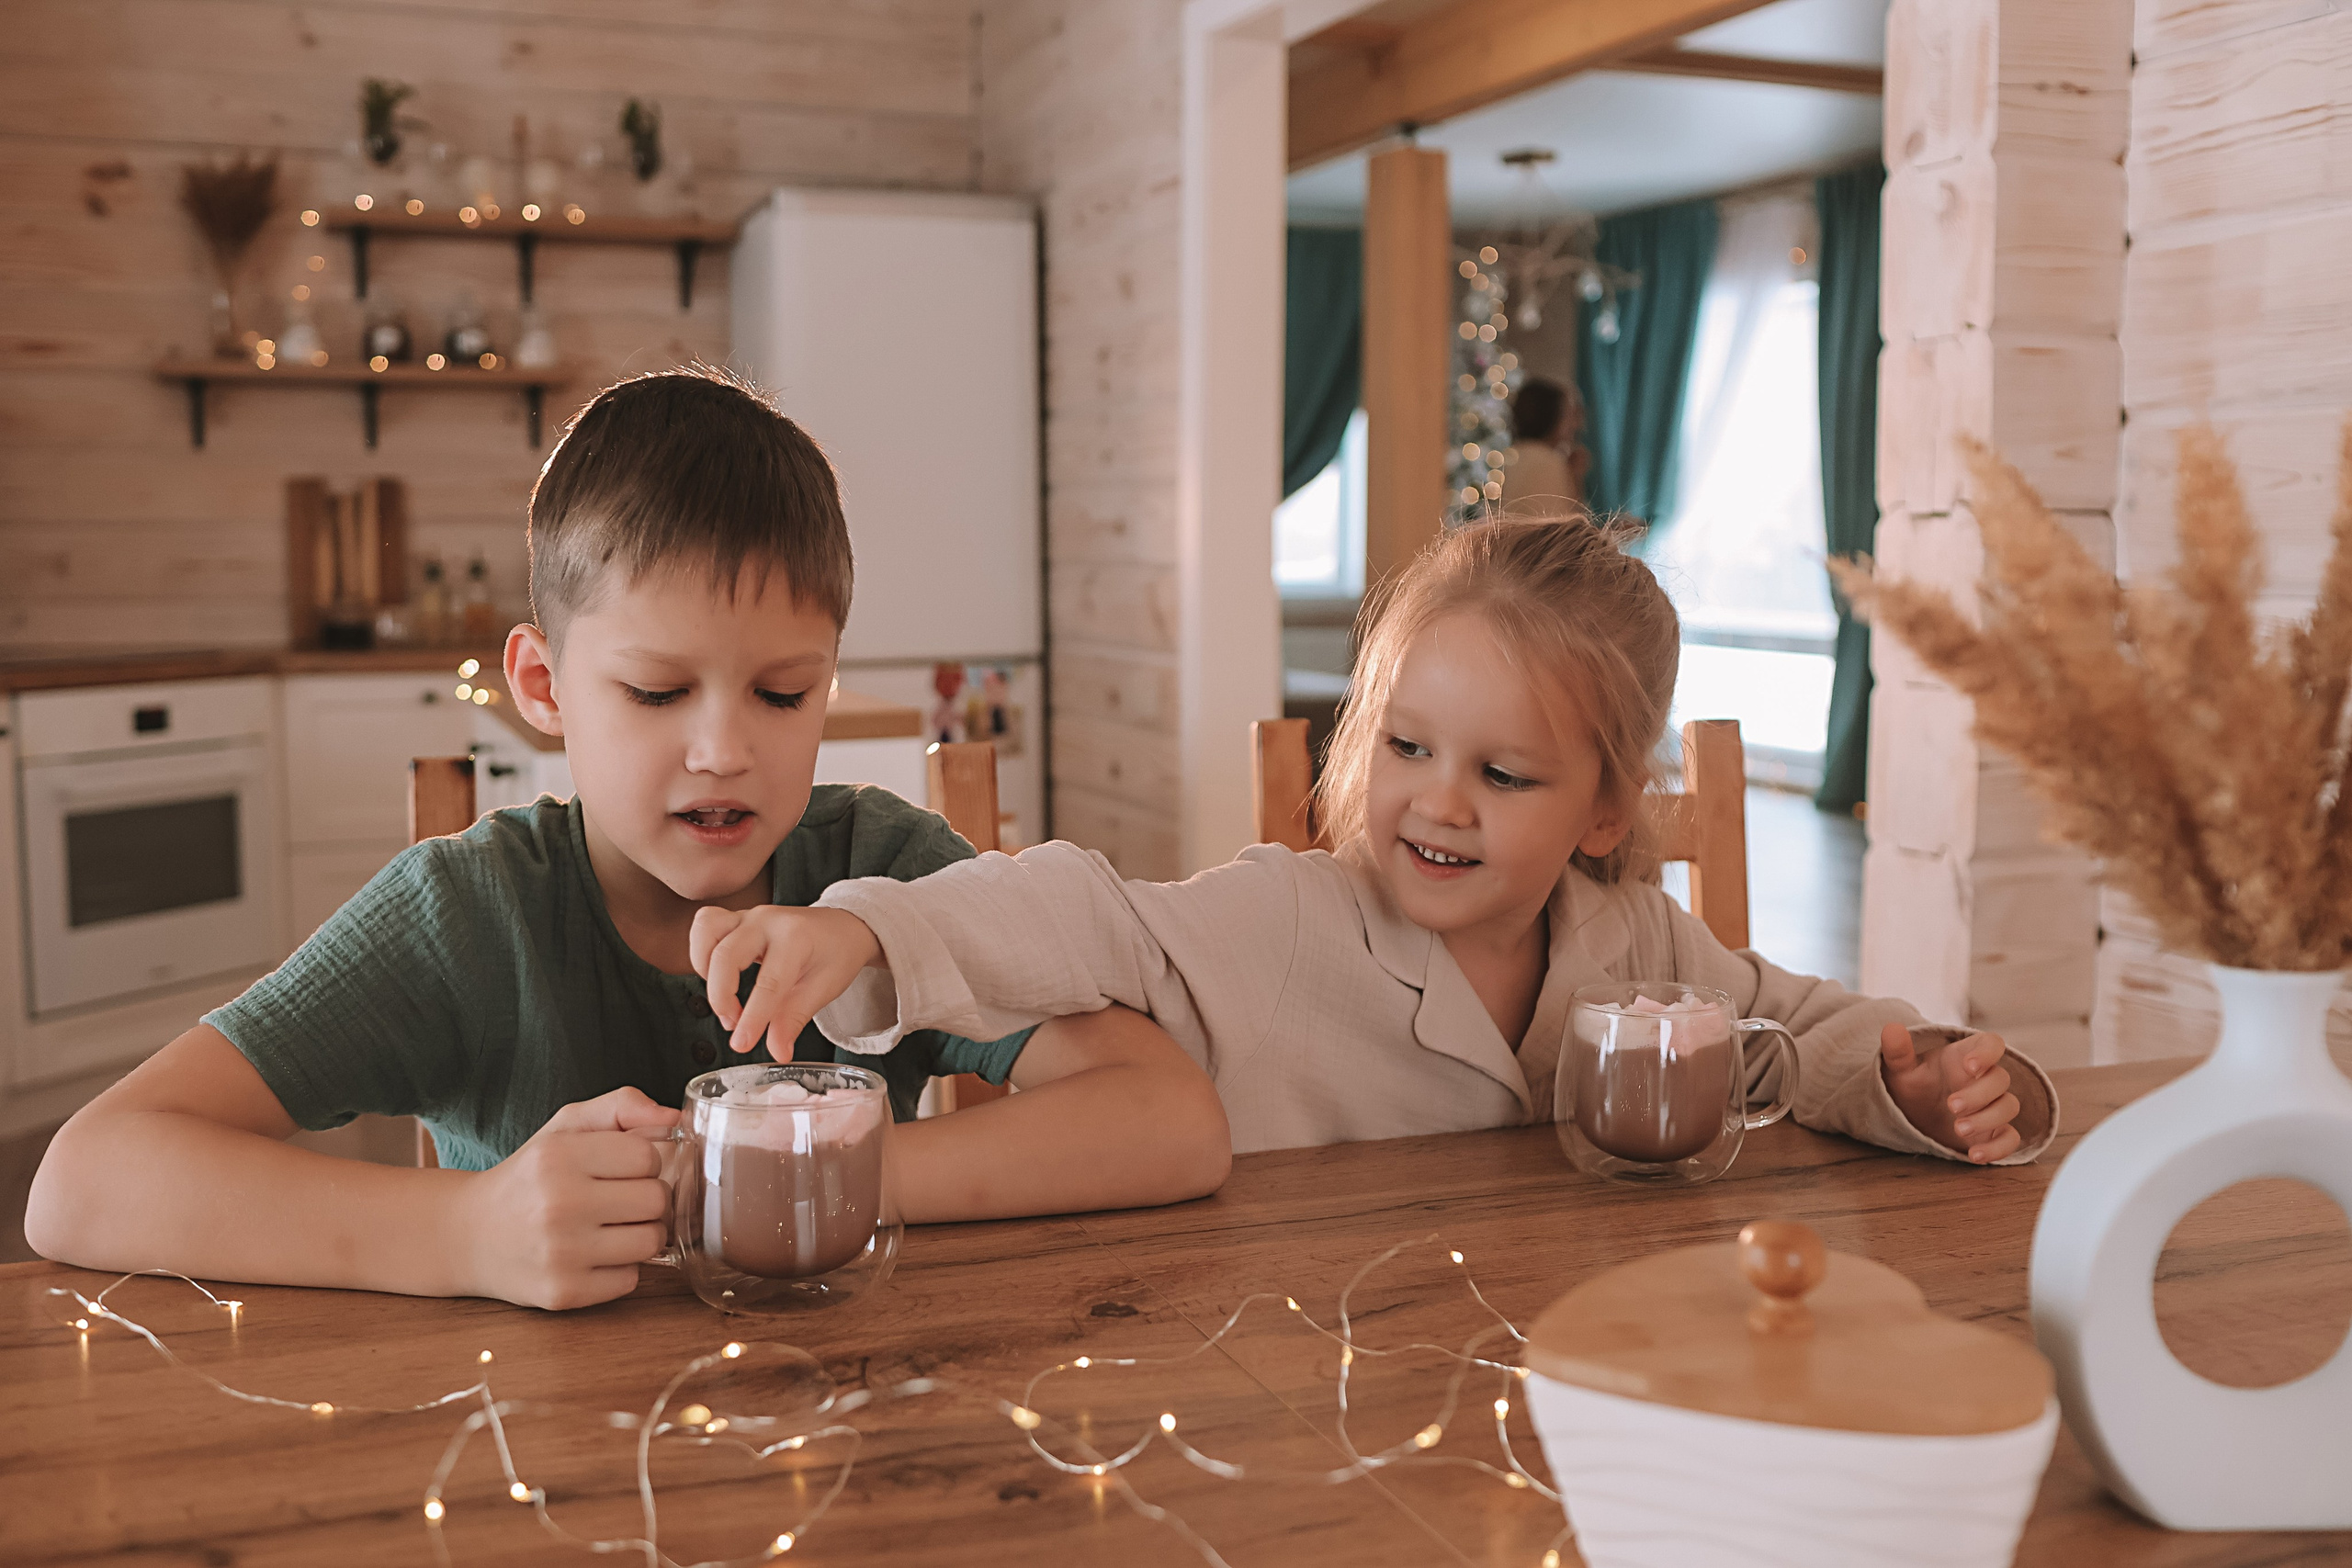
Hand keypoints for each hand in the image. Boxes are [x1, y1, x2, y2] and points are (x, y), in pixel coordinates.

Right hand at [460, 1086, 676, 1309]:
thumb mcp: (564, 1129)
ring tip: (609, 1227)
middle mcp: (558, 1204)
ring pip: (651, 1241)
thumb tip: (674, 1118)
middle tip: (619, 1201)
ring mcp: (560, 1253)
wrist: (469, 1235)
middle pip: (657, 1200)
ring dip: (639, 1234)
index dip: (642, 1163)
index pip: (647, 1156)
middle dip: (646, 1199)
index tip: (620, 1170)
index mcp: (559, 1157)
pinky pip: (629, 1280)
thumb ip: (620, 1108)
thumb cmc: (528, 1178)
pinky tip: (591, 1256)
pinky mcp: (563, 1293)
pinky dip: (619, 1269)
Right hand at [690, 904, 882, 1055]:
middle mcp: (767, 921)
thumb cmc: (836, 954)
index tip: (741, 1044)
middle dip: (721, 997)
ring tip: (724, 996)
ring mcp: (749, 915)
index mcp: (796, 938)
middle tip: (733, 1025)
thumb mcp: (823, 989)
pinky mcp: (736, 918)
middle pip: (726, 955)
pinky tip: (719, 976)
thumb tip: (777, 1051)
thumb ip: (794, 1019)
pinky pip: (705, 926)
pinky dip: (702, 952)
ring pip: (706, 931)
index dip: (752, 1017)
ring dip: (704, 969)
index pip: (768, 983)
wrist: (843, 926)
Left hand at [1878, 1024, 2020, 1163]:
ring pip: (2009, 1106)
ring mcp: (1992, 1105)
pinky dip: (1999, 1149)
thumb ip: (1898, 1050)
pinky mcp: (1993, 1132)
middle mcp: (1984, 1079)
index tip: (1970, 1066)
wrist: (1912, 1113)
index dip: (1988, 1053)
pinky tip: (1974, 1156)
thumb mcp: (1900, 1068)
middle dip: (1979, 1094)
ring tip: (1959, 1129)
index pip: (1992, 1043)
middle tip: (1951, 1105)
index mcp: (1965, 1056)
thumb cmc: (1912, 1083)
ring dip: (1988, 1119)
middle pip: (2001, 1079)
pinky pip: (2010, 1138)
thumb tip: (1891, 1028)